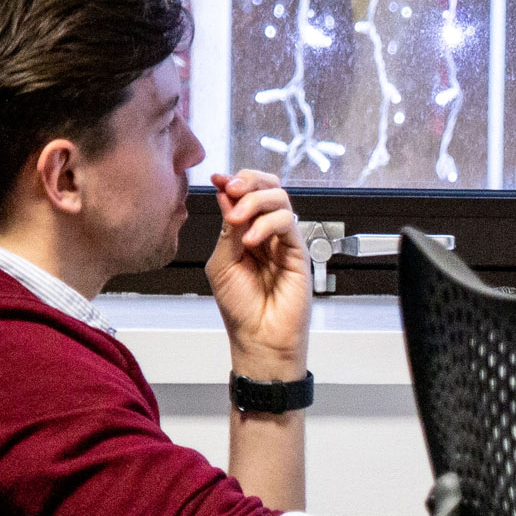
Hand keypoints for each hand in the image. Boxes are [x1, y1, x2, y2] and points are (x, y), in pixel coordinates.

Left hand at [205, 170, 309, 381]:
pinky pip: (288, 222)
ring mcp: (283, 240)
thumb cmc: (240, 307)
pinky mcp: (298, 251)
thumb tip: (225, 194)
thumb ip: (226, 231)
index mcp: (244, 232)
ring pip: (279, 198)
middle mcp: (265, 232)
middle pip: (267, 187)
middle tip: (231, 188)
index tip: (217, 177)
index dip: (233, 182)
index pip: (244, 195)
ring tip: (236, 220)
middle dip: (248, 181)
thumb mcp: (222, 264)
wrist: (258, 337)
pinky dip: (267, 224)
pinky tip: (251, 241)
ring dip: (255, 201)